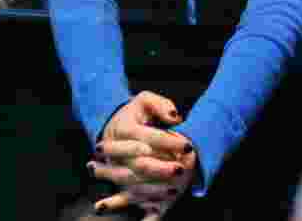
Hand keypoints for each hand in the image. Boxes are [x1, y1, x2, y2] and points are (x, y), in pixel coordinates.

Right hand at [89, 91, 194, 217]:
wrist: (114, 126)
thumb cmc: (136, 113)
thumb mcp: (146, 100)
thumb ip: (162, 105)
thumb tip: (175, 118)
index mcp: (123, 128)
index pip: (148, 137)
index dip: (169, 142)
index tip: (188, 146)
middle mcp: (114, 149)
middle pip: (138, 163)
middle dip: (161, 168)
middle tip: (182, 169)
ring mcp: (114, 166)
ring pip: (132, 182)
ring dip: (154, 186)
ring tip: (175, 187)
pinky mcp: (116, 178)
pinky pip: (126, 194)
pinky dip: (145, 197)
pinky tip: (161, 200)